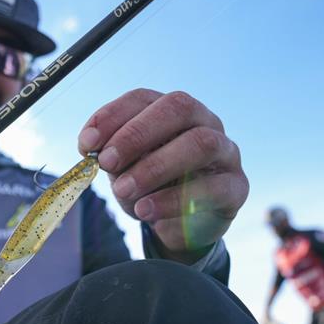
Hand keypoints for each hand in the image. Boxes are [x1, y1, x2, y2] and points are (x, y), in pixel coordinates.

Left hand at [78, 89, 247, 259]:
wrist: (180, 224)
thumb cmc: (150, 186)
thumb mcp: (124, 170)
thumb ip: (112, 157)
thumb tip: (93, 149)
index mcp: (170, 111)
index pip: (143, 98)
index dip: (112, 116)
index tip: (86, 144)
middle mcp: (203, 122)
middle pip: (178, 108)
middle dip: (136, 135)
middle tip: (107, 163)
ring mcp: (225, 151)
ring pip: (200, 143)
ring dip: (155, 167)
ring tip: (123, 190)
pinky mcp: (236, 186)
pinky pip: (213, 187)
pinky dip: (174, 200)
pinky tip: (146, 211)